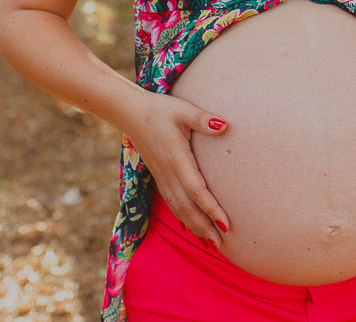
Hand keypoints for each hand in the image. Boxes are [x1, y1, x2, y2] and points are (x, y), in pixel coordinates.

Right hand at [121, 91, 230, 247]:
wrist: (129, 112)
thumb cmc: (159, 109)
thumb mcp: (182, 110)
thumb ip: (203, 119)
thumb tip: (225, 126)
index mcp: (177, 159)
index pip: (196, 190)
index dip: (211, 209)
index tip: (226, 224)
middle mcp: (168, 173)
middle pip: (187, 207)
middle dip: (204, 227)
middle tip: (221, 244)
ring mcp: (161, 176)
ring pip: (178, 208)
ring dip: (194, 227)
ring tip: (209, 242)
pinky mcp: (158, 175)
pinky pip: (170, 202)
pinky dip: (181, 217)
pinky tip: (188, 227)